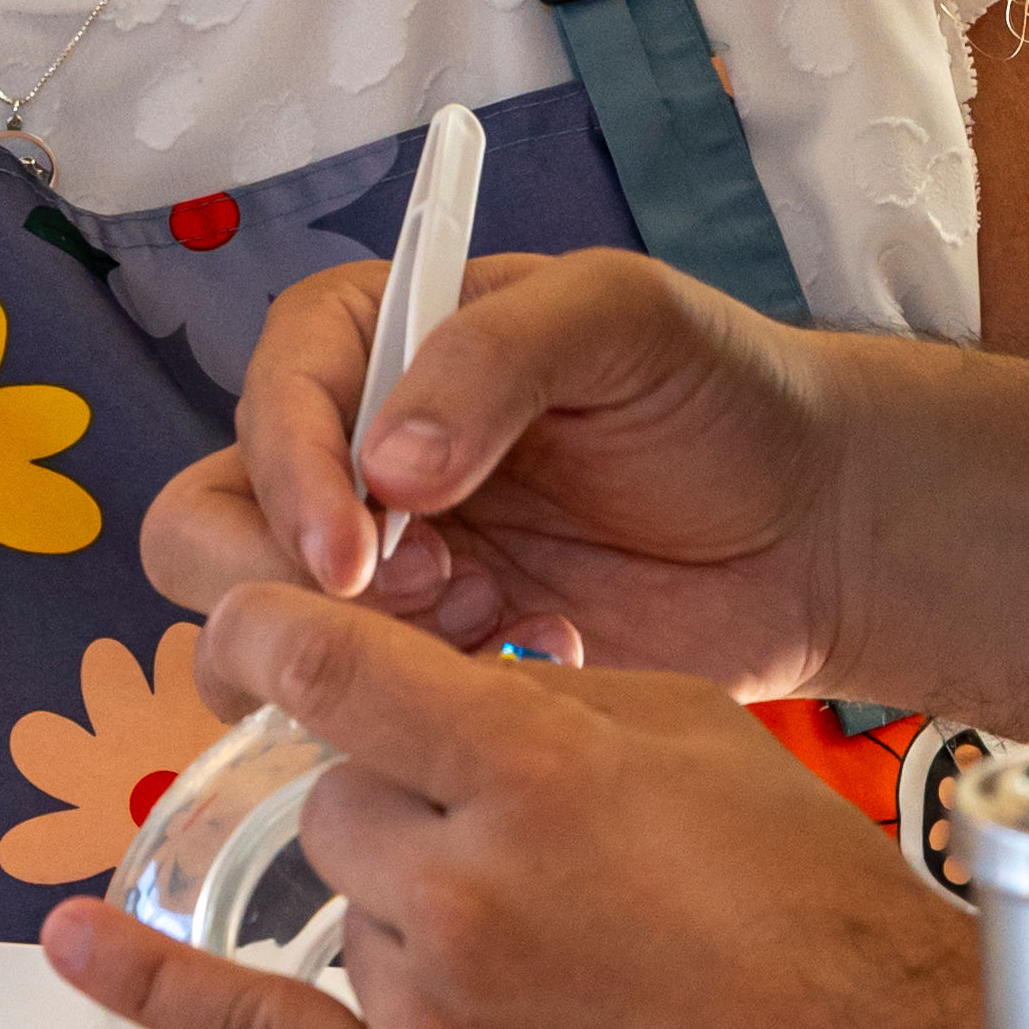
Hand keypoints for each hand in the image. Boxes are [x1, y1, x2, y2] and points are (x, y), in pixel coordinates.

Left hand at [42, 585, 982, 1028]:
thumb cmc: (808, 904)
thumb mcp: (683, 729)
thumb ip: (525, 695)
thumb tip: (408, 683)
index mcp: (533, 773)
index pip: (332, 663)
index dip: (279, 625)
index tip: (253, 611)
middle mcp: (464, 893)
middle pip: (337, 795)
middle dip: (405, 795)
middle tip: (519, 836)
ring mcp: (435, 1016)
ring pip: (341, 902)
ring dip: (409, 900)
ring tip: (554, 946)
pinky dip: (158, 986)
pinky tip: (79, 939)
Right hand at [141, 244, 863, 696]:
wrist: (818, 528)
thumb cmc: (724, 392)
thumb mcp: (621, 318)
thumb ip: (496, 357)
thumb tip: (387, 463)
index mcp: (379, 340)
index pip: (267, 398)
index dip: (288, 479)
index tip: (357, 553)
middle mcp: (353, 456)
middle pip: (210, 526)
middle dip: (289, 580)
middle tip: (427, 595)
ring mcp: (386, 571)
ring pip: (260, 634)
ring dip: (354, 651)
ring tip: (495, 621)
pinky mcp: (431, 665)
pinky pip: (356, 710)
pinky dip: (424, 705)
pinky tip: (542, 658)